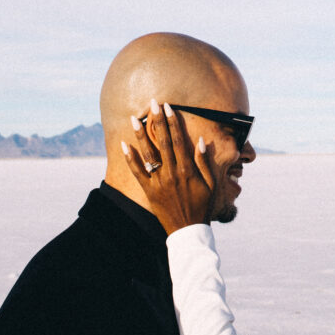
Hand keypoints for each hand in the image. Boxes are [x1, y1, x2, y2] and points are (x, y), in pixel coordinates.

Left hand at [122, 100, 213, 233]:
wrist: (188, 232)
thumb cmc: (202, 206)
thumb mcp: (211, 184)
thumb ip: (205, 162)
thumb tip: (200, 140)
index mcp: (187, 170)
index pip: (178, 140)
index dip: (173, 122)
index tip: (168, 107)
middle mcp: (171, 173)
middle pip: (163, 142)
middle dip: (157, 121)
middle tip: (153, 103)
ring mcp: (158, 182)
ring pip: (148, 153)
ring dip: (140, 135)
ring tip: (134, 118)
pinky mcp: (149, 191)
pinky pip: (137, 172)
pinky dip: (130, 158)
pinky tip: (124, 144)